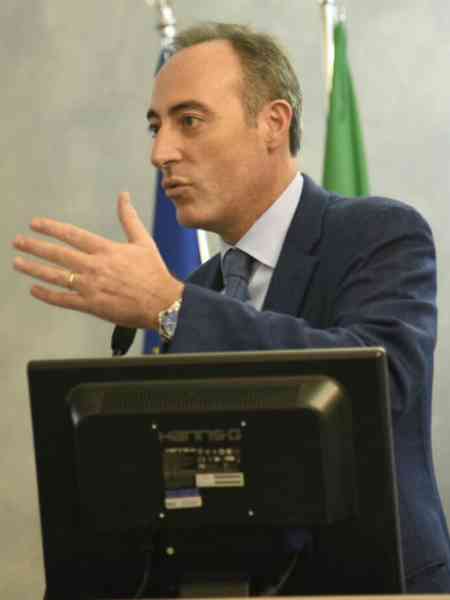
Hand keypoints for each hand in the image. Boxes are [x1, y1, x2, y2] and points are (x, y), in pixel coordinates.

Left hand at [12, 192, 183, 328]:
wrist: (162, 302)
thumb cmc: (154, 272)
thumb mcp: (143, 241)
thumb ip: (129, 218)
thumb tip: (123, 195)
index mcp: (106, 250)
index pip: (72, 235)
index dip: (51, 228)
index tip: (35, 224)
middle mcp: (94, 266)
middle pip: (58, 254)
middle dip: (35, 247)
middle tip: (18, 242)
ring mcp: (90, 287)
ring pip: (56, 276)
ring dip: (34, 268)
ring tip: (18, 262)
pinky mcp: (91, 305)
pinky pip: (63, 299)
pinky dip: (47, 294)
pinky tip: (34, 289)